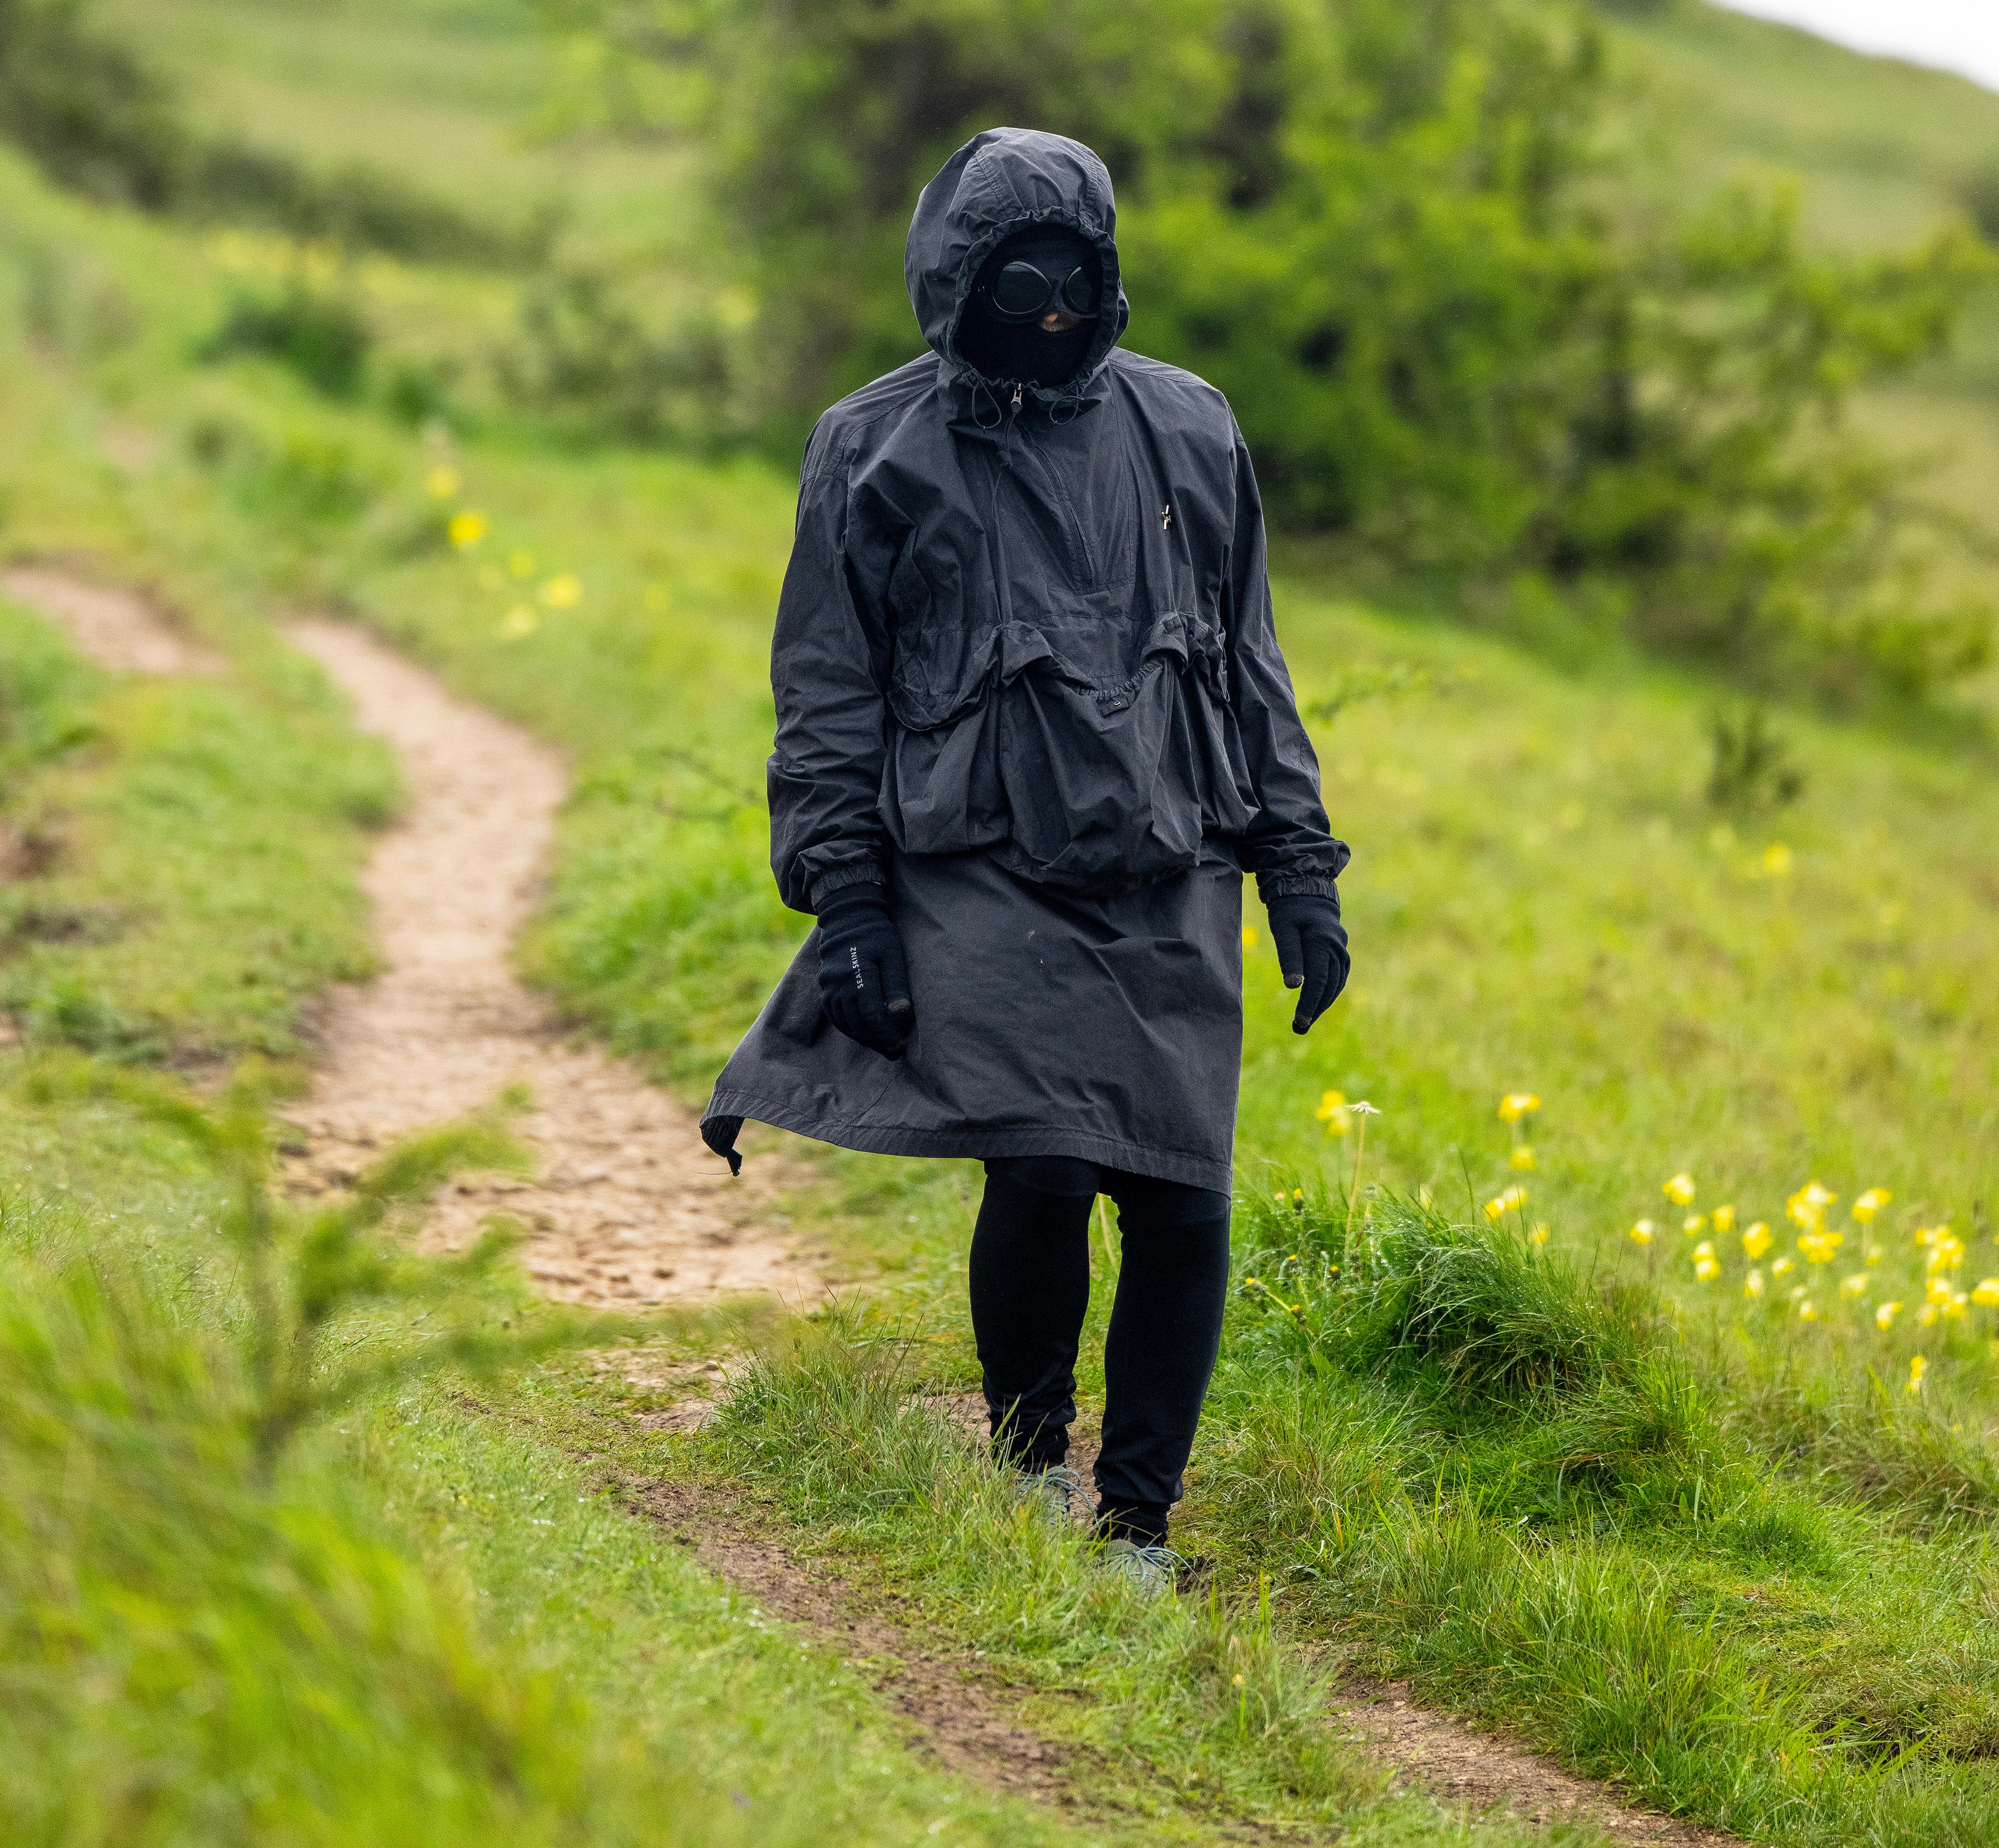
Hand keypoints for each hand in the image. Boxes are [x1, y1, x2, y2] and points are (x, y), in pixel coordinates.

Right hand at [816, 885, 913, 1058]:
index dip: (886, 1034)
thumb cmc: (877, 934)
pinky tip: (862, 1034)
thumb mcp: (893, 955)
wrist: (847, 916)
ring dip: (863, 1038)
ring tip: (880, 1046)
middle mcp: (839, 984)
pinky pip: (834, 1015)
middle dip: (877, 1041)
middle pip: (858, 1023)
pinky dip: (848, 1028)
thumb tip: (901, 1017)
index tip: (899, 1047)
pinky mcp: (824, 987)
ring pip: (845, 1023)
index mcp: (859, 975)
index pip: (873, 1015)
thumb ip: (896, 986)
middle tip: (893, 1053)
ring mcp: (828, 987)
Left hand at [1264, 892, 1348, 1035]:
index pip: (1317, 981)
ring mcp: (1341, 951)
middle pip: (1328, 986)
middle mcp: (1337, 948)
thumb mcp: (1283, 929)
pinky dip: (1329, 993)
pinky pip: (1338, 978)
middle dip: (1314, 1009)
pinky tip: (1317, 1004)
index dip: (1309, 1004)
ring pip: (1336, 984)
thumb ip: (1289, 956)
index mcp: (1322, 942)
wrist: (1309, 891)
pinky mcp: (1340, 953)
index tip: (1299, 1022)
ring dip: (1322, 1004)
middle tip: (1298, 1029)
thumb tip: (1294, 986)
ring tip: (1305, 1021)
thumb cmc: (1290, 910)